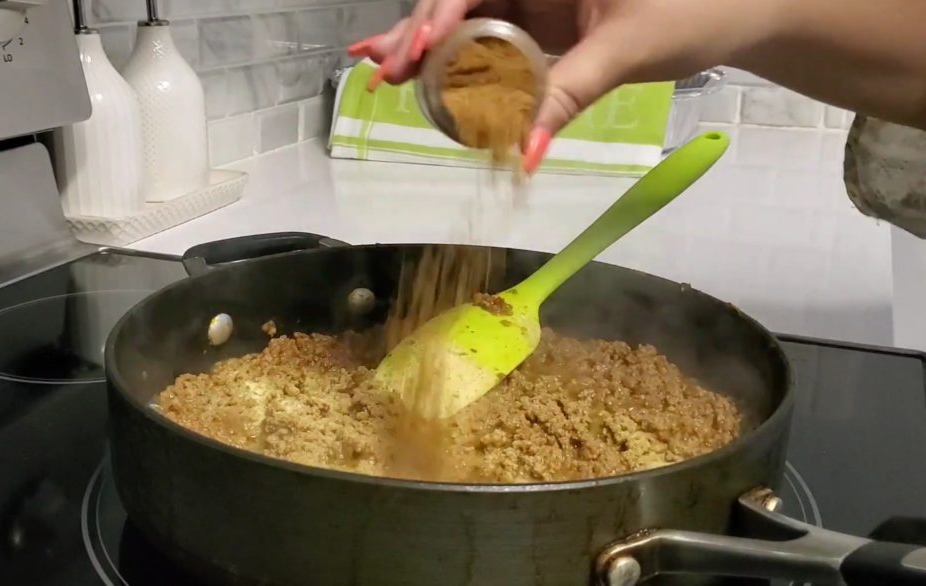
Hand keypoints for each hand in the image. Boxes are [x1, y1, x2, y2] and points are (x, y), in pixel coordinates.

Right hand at [349, 0, 775, 172]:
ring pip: (470, 19)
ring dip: (427, 47)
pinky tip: (421, 71)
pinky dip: (462, 60)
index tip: (417, 50)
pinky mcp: (544, 22)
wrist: (742, 12)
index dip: (440, 12)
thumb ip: (567, 95)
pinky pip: (494, 40)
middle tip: (381, 70)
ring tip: (381, 71)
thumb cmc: (697, 9)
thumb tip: (524, 153)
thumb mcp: (624, 49)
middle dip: (419, 33)